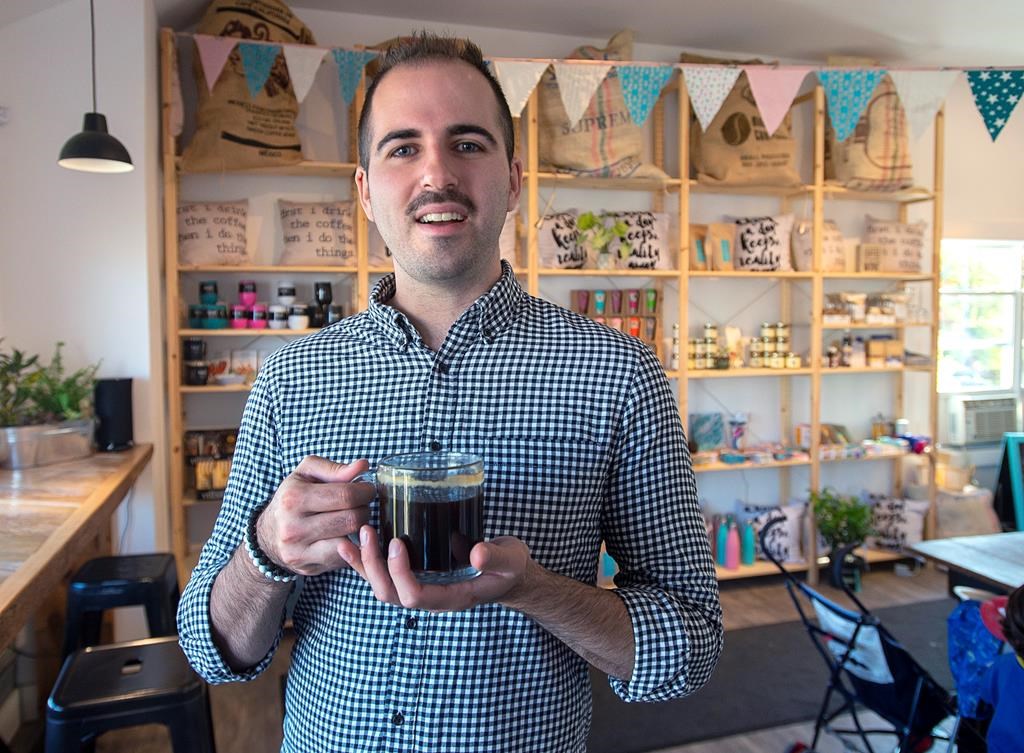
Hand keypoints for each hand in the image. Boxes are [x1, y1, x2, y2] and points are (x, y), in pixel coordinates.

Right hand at [256, 456, 374, 576]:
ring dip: (360, 529)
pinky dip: (352, 547)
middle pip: (351, 519)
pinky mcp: (307, 567)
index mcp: (293, 498)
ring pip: (350, 540)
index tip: (367, 490)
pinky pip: (343, 558)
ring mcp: (299, 551)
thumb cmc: (292, 498)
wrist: (268, 535)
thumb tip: (362, 466)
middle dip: (364, 509)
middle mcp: (293, 527)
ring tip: (353, 519)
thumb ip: (334, 468)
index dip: (365, 491)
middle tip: (362, 505)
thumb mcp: (306, 474)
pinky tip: (346, 536)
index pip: (346, 495)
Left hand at [338, 527, 534, 611]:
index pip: (415, 596)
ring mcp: (422, 589)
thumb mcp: (511, 560)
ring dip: (364, 564)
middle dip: (374, 566)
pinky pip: (385, 575)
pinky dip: (365, 562)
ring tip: (350, 538)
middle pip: (391, 594)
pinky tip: (353, 543)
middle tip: (368, 533)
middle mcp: (431, 597)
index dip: (400, 573)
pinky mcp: (417, 575)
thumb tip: (477, 555)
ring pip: (382, 587)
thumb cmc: (510, 568)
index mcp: (452, 597)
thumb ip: (496, 558)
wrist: (509, 575)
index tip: (398, 543)